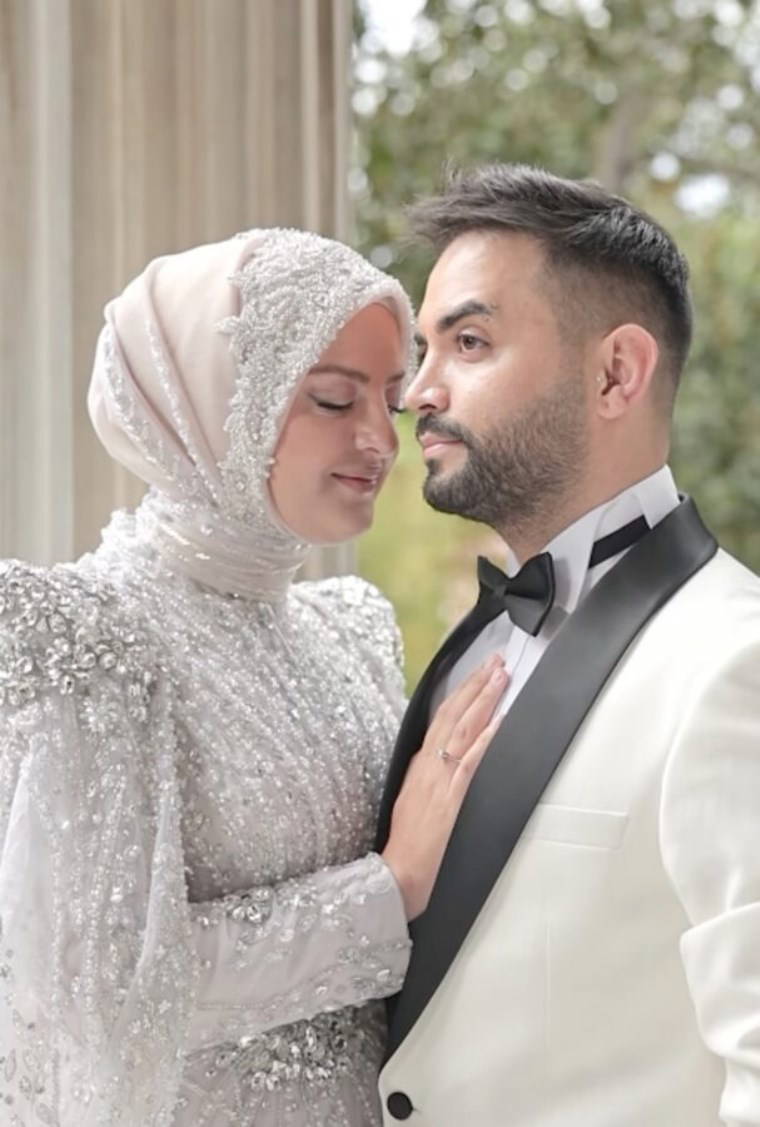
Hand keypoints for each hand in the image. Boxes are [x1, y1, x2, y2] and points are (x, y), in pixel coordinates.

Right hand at [382, 655, 508, 919]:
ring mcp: (439, 777)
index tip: (479, 671)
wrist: (397, 872)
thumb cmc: (405, 843)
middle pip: (453, 713)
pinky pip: (470, 759)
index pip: (441, 716)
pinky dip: (484, 737)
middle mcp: (427, 763)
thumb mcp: (408, 798)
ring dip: (484, 699)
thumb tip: (434, 756)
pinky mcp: (450, 795)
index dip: (461, 691)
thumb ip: (423, 775)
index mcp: (418, 762)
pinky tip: (499, 720)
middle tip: (497, 660)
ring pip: (463, 728)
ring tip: (501, 677)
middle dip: (476, 684)